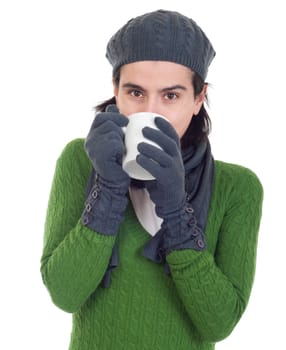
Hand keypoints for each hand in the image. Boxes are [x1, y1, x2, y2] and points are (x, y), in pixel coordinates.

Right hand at [82, 105, 129, 234]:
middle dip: (119, 126)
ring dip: (121, 139)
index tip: (126, 122)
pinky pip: (113, 143)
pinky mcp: (98, 156)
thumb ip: (113, 124)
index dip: (114, 116)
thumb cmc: (118, 161)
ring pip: (112, 132)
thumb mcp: (115, 139)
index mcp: (92, 135)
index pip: (101, 116)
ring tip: (122, 150)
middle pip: (107, 122)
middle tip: (125, 138)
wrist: (115, 182)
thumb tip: (113, 106)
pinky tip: (120, 156)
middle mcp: (89, 140)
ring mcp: (92, 148)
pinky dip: (120, 148)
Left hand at [137, 117, 206, 255]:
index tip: (154, 118)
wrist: (169, 203)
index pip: (174, 137)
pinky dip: (149, 163)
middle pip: (170, 144)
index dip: (165, 126)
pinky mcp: (169, 182)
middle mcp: (177, 161)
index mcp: (175, 155)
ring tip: (138, 144)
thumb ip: (152, 154)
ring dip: (151, 148)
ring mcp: (174, 172)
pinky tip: (138, 158)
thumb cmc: (160, 181)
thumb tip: (135, 139)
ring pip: (165, 156)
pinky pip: (159, 171)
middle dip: (157, 134)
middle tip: (143, 129)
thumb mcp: (160, 164)